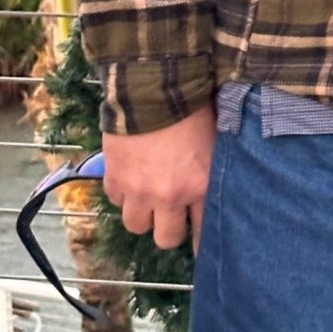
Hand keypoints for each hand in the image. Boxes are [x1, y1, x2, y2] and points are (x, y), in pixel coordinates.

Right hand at [102, 104, 216, 251]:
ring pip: (136, 226)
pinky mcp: (115, 179)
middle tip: (171, 214)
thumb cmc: (193, 106)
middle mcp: (169, 196)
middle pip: (166, 238)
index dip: (202, 241)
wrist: (154, 85)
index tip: (202, 246)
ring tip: (148, 196)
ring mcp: (138, 190)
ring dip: (143, 213)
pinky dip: (123, 192)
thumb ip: (212, 169)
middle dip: (169, 229)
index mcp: (200, 185)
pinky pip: (116, 201)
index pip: (204, 232)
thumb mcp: (215, 139)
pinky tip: (131, 176)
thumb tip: (217, 185)